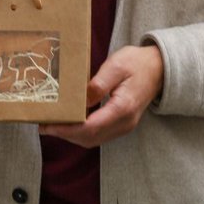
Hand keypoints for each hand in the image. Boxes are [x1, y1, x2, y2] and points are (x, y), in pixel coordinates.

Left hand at [39, 44, 163, 147]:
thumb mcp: (116, 65)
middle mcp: (124, 123)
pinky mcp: (122, 125)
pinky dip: (82, 132)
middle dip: (65, 134)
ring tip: (52, 124)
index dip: (67, 129)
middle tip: (44, 125)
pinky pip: (99, 135)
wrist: (159, 68)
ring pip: (93, 140)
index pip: (90, 127)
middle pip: (89, 138)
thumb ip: (98, 84)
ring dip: (72, 135)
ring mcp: (124, 126)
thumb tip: (81, 100)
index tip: (48, 124)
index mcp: (123, 108)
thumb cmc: (137, 63)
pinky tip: (70, 122)